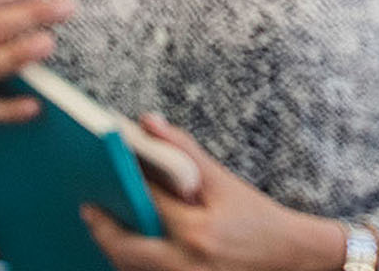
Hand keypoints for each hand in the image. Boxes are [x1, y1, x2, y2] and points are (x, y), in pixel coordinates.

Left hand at [84, 115, 346, 270]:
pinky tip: (127, 246)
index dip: (121, 185)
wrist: (290, 258)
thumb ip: (185, 152)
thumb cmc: (257, 217)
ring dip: (114, 248)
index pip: (147, 203)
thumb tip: (148, 123)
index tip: (98, 173)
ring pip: (131, 269)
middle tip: (88, 209)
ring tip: (103, 224)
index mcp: (199, 230)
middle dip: (102, 229)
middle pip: (126, 249)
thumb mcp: (224, 182)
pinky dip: (133, 263)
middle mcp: (187, 262)